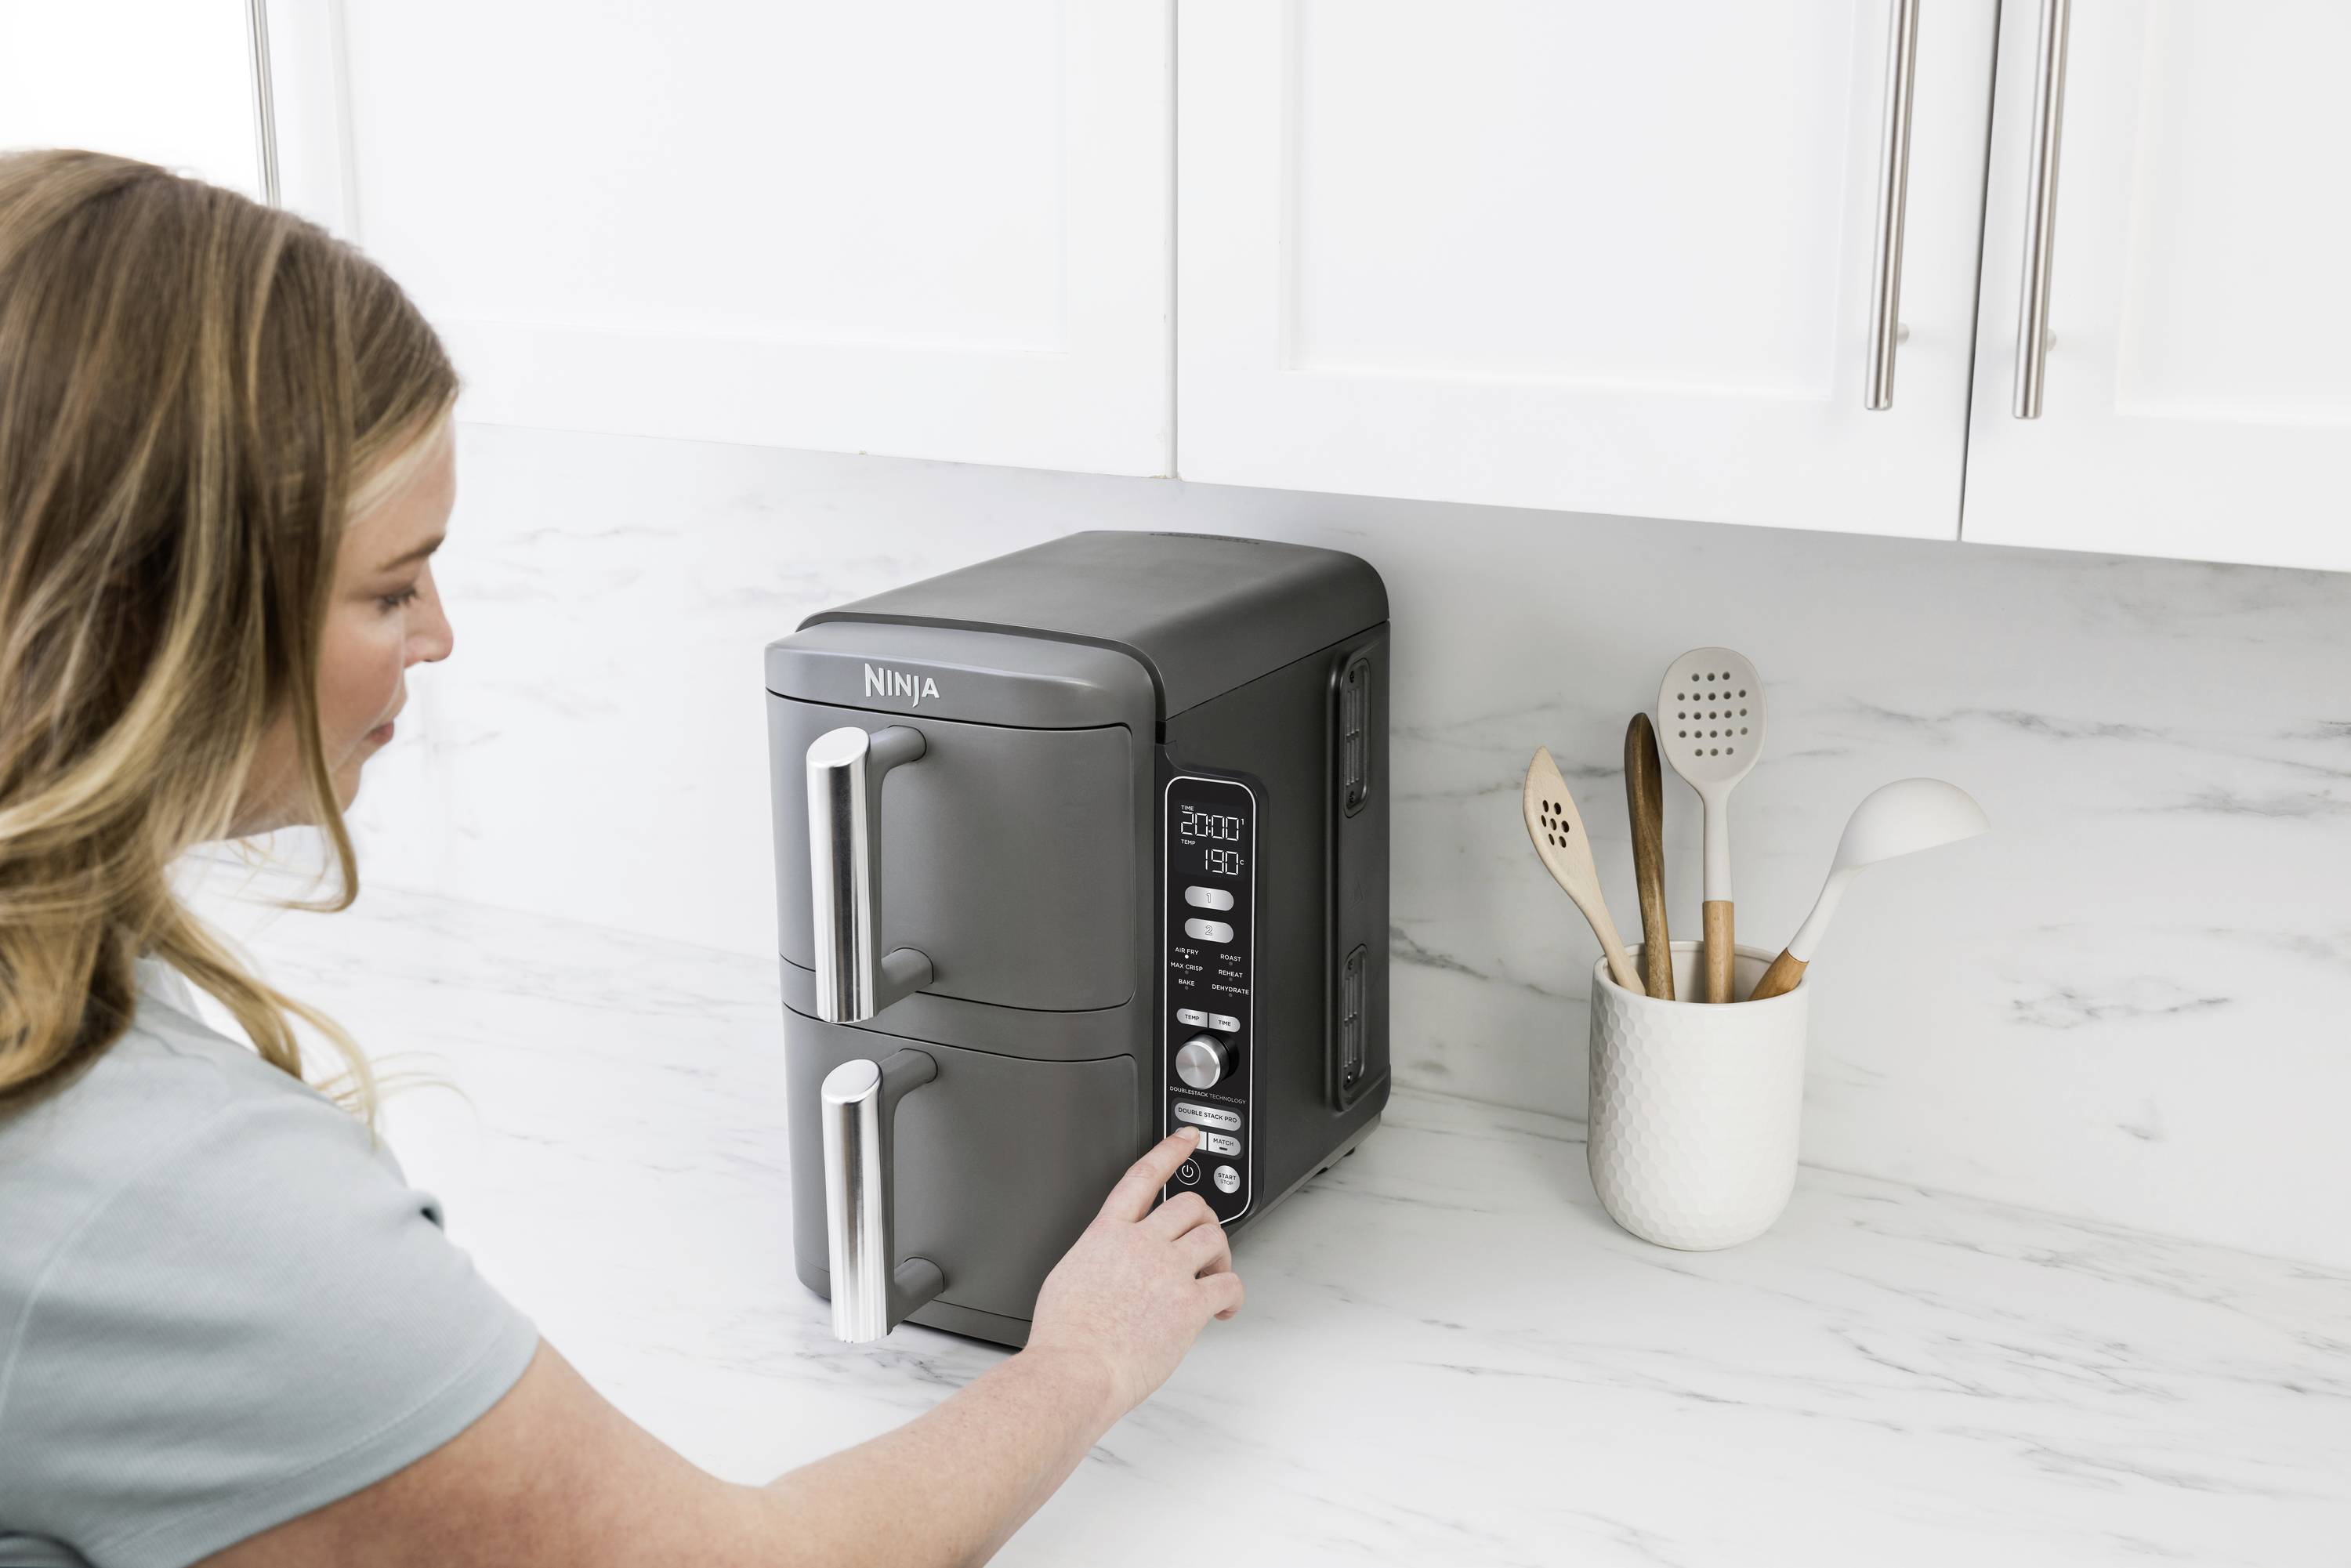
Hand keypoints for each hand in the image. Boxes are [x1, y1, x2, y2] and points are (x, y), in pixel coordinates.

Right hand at [1022, 1127, 1242, 1424]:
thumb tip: (1107, 1266)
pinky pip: (1229, 1284)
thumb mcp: (1068, 1276)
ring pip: (1214, 1237)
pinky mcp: (1190, 1303)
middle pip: (1189, 1206)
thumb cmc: (1064, 1337)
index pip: (1142, 1178)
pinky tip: (1223, 1309)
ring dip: (1221, 1254)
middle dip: (1203, 1220)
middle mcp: (1141, 1244)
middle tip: (1203, 1243)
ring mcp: (1168, 1270)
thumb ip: (1096, 1259)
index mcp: (1107, 1234)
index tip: (1186, 1138)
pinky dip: (1233, 1296)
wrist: (1075, 1369)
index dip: (1168, 1152)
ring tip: (1213, 1277)